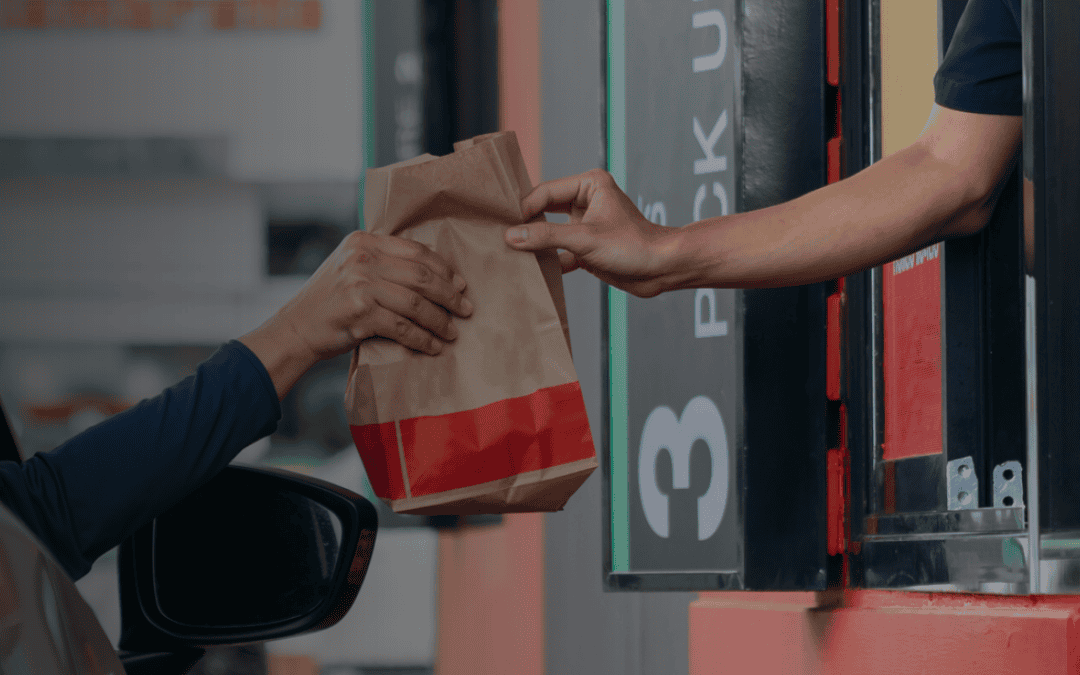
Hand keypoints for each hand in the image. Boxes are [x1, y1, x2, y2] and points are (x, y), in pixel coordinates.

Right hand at [242, 231, 472, 397]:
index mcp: (363, 241)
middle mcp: (362, 258)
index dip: (444, 269)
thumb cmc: (330, 302)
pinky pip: (404, 327)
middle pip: (421, 276)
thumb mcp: (351, 268)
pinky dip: (423, 339)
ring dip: (440, 320)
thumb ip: (383, 263)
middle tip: (466, 310)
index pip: (416, 250)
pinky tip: (434, 346)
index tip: (460, 285)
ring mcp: (360, 284)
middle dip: (449, 295)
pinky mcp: (360, 312)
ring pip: (417, 303)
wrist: (296, 328)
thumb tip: (435, 275)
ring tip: (452, 332)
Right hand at [504, 169, 671, 296]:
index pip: (546, 192)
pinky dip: (548, 260)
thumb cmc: (633, 246)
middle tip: (500, 236)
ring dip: (536, 244)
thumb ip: (546, 237)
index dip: (524, 209)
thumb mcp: (585, 239)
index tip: (505, 227)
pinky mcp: (586, 247)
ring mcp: (585, 225)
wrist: (662, 270)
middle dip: (526, 225)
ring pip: (550, 232)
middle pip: (544, 210)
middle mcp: (586, 201)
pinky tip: (533, 271)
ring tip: (511, 254)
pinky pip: (559, 251)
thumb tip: (510, 236)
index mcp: (589, 185)